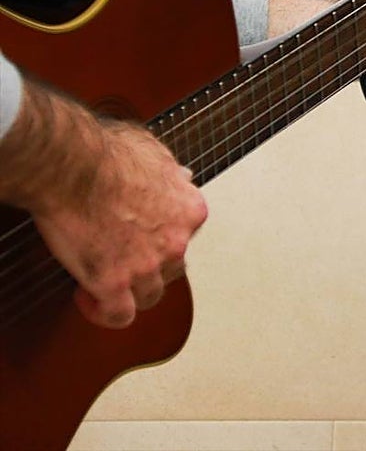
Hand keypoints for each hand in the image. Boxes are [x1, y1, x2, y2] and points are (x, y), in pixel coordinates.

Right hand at [1, 83, 208, 328]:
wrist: (73, 167)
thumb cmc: (107, 153)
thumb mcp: (155, 152)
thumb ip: (172, 172)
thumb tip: (184, 176)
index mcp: (190, 210)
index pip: (187, 235)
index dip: (162, 237)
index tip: (141, 234)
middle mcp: (177, 240)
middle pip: (172, 269)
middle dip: (149, 267)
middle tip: (121, 259)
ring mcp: (148, 265)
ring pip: (150, 296)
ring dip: (129, 293)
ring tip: (103, 283)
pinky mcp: (114, 284)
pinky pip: (120, 315)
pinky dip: (105, 313)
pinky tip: (88, 298)